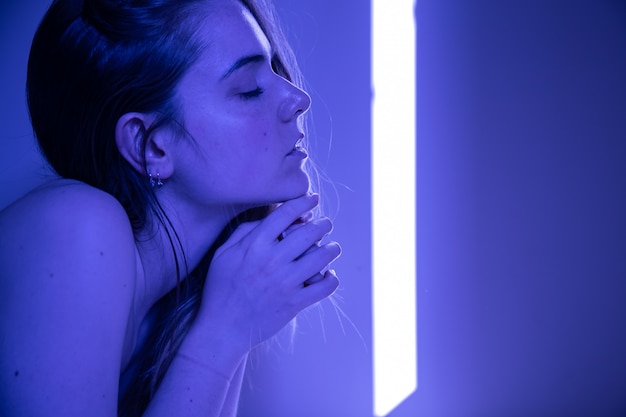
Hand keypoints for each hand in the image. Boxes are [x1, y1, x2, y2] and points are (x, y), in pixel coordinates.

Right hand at [197, 194, 340, 351]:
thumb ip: (245, 231)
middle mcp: (272, 261)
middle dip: (323, 224)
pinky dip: (332, 279)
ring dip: (332, 249)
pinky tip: (328, 275)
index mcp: (254, 245)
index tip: (313, 198)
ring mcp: (285, 283)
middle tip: (326, 224)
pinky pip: (324, 287)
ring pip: (322, 257)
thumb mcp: (223, 254)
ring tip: (332, 247)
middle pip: (309, 232)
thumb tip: (269, 216)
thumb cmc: (220, 289)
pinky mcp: (294, 303)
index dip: (304, 201)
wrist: (222, 329)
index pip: (285, 214)